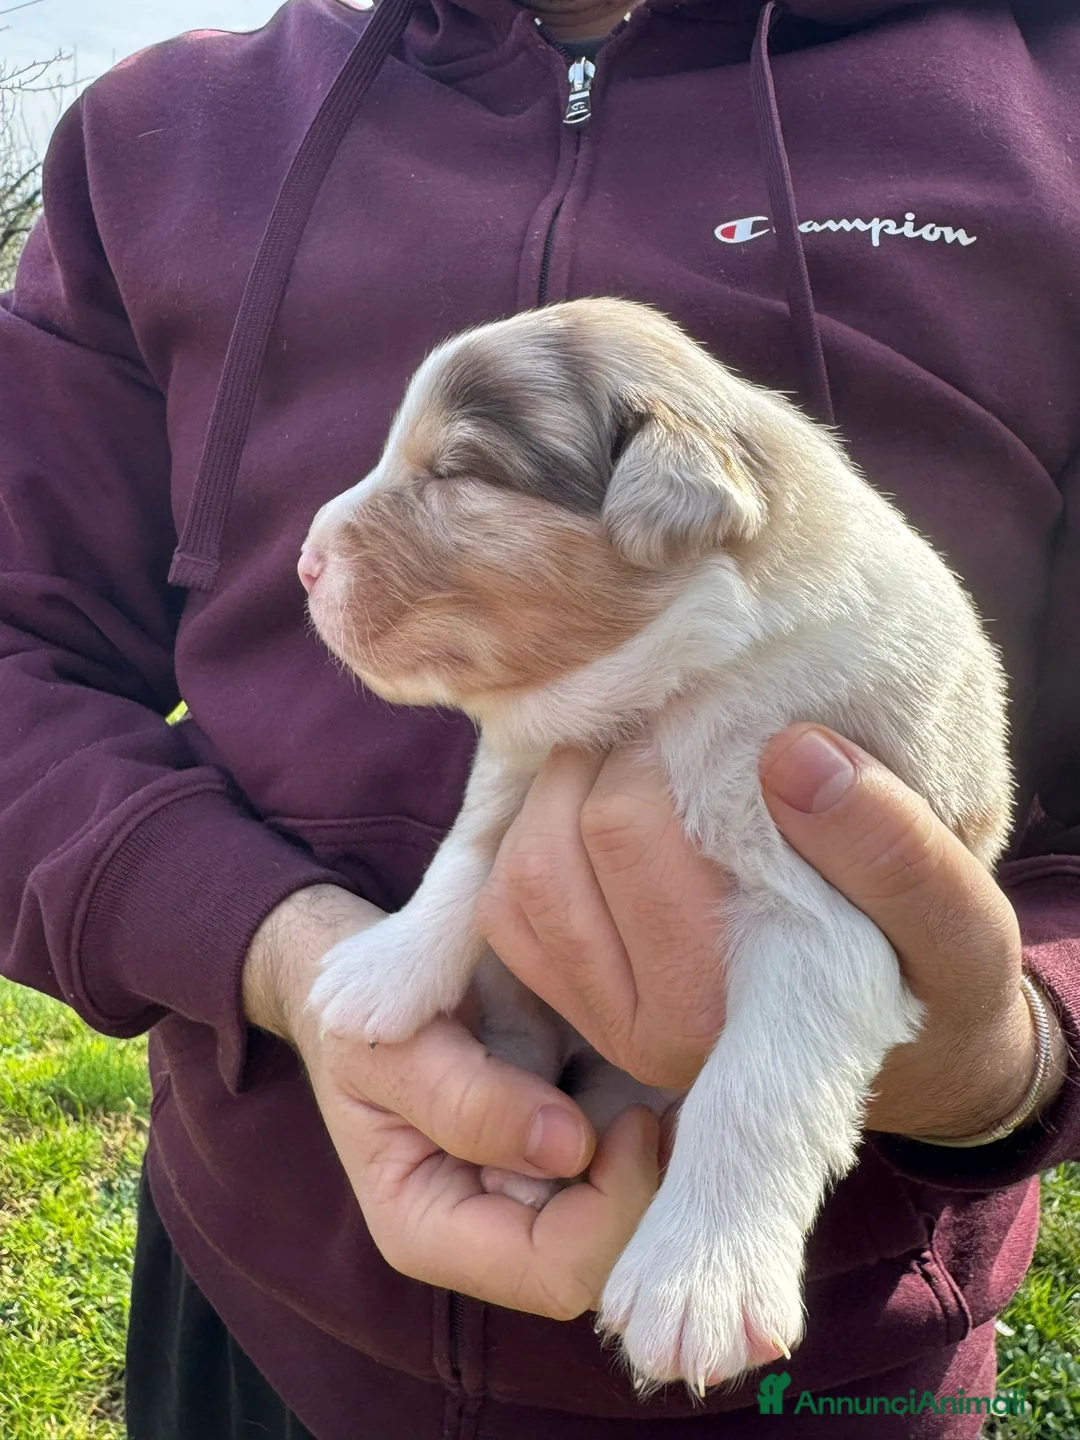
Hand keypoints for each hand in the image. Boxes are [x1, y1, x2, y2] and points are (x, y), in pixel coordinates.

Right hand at [242, 884, 659, 1316]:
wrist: (371, 980)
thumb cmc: (364, 1018)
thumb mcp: (385, 1048)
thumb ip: (464, 1099)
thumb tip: (569, 1148)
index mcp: (434, 1230)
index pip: (555, 1271)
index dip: (610, 1208)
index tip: (632, 1118)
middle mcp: (494, 1230)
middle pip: (611, 1259)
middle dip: (651, 1187)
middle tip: (670, 1101)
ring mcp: (537, 1193)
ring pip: (638, 1216)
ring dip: (666, 1157)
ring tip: (677, 1082)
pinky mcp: (570, 1149)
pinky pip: (640, 1162)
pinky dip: (665, 1123)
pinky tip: (668, 1073)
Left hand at [478, 732, 1066, 1141]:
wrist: (901, 1033)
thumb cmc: (929, 966)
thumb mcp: (955, 916)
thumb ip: (895, 846)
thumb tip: (789, 752)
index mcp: (735, 1018)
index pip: (627, 831)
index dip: (665, 751)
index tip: (735, 729)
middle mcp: (647, 1035)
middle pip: (557, 844)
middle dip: (612, 762)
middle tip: (688, 732)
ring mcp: (597, 1021)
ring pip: (519, 868)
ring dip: (569, 791)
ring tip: (648, 762)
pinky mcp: (569, 999)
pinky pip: (505, 896)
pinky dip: (540, 832)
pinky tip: (611, 806)